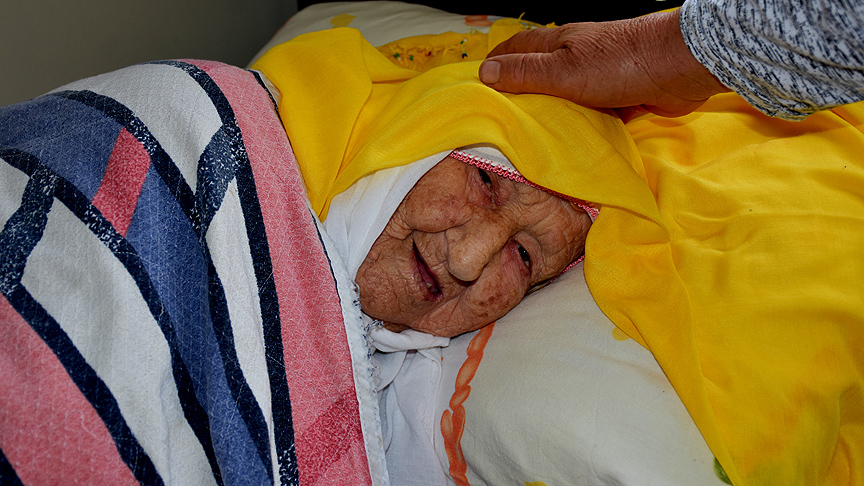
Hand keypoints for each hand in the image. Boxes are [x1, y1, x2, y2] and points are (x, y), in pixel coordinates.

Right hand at [479, 10, 728, 116]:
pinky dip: (579, 124)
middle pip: (540, 72)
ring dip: (550, 112)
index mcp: (559, 43)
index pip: (516, 47)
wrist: (679, 69)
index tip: (477, 85)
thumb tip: (485, 72)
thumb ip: (526, 74)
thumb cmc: (620, 64)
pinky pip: (591, 111)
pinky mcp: (620, 95)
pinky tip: (571, 142)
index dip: (495, 62)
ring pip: (565, 95)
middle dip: (520, 91)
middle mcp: (577, 56)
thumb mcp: (563, 71)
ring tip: (530, 137)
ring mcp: (600, 75)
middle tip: (500, 118)